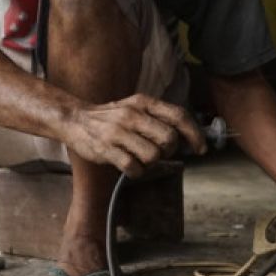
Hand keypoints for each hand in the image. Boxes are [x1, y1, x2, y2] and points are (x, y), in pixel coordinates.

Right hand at [64, 94, 204, 176]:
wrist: (75, 119)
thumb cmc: (112, 118)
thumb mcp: (136, 107)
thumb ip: (159, 118)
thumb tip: (188, 136)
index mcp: (143, 102)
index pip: (178, 116)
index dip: (194, 134)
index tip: (200, 149)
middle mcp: (132, 115)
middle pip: (169, 138)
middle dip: (169, 151)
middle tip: (159, 152)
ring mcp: (118, 132)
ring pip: (153, 155)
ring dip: (151, 163)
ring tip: (140, 158)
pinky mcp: (106, 149)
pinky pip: (133, 167)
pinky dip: (136, 172)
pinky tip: (130, 167)